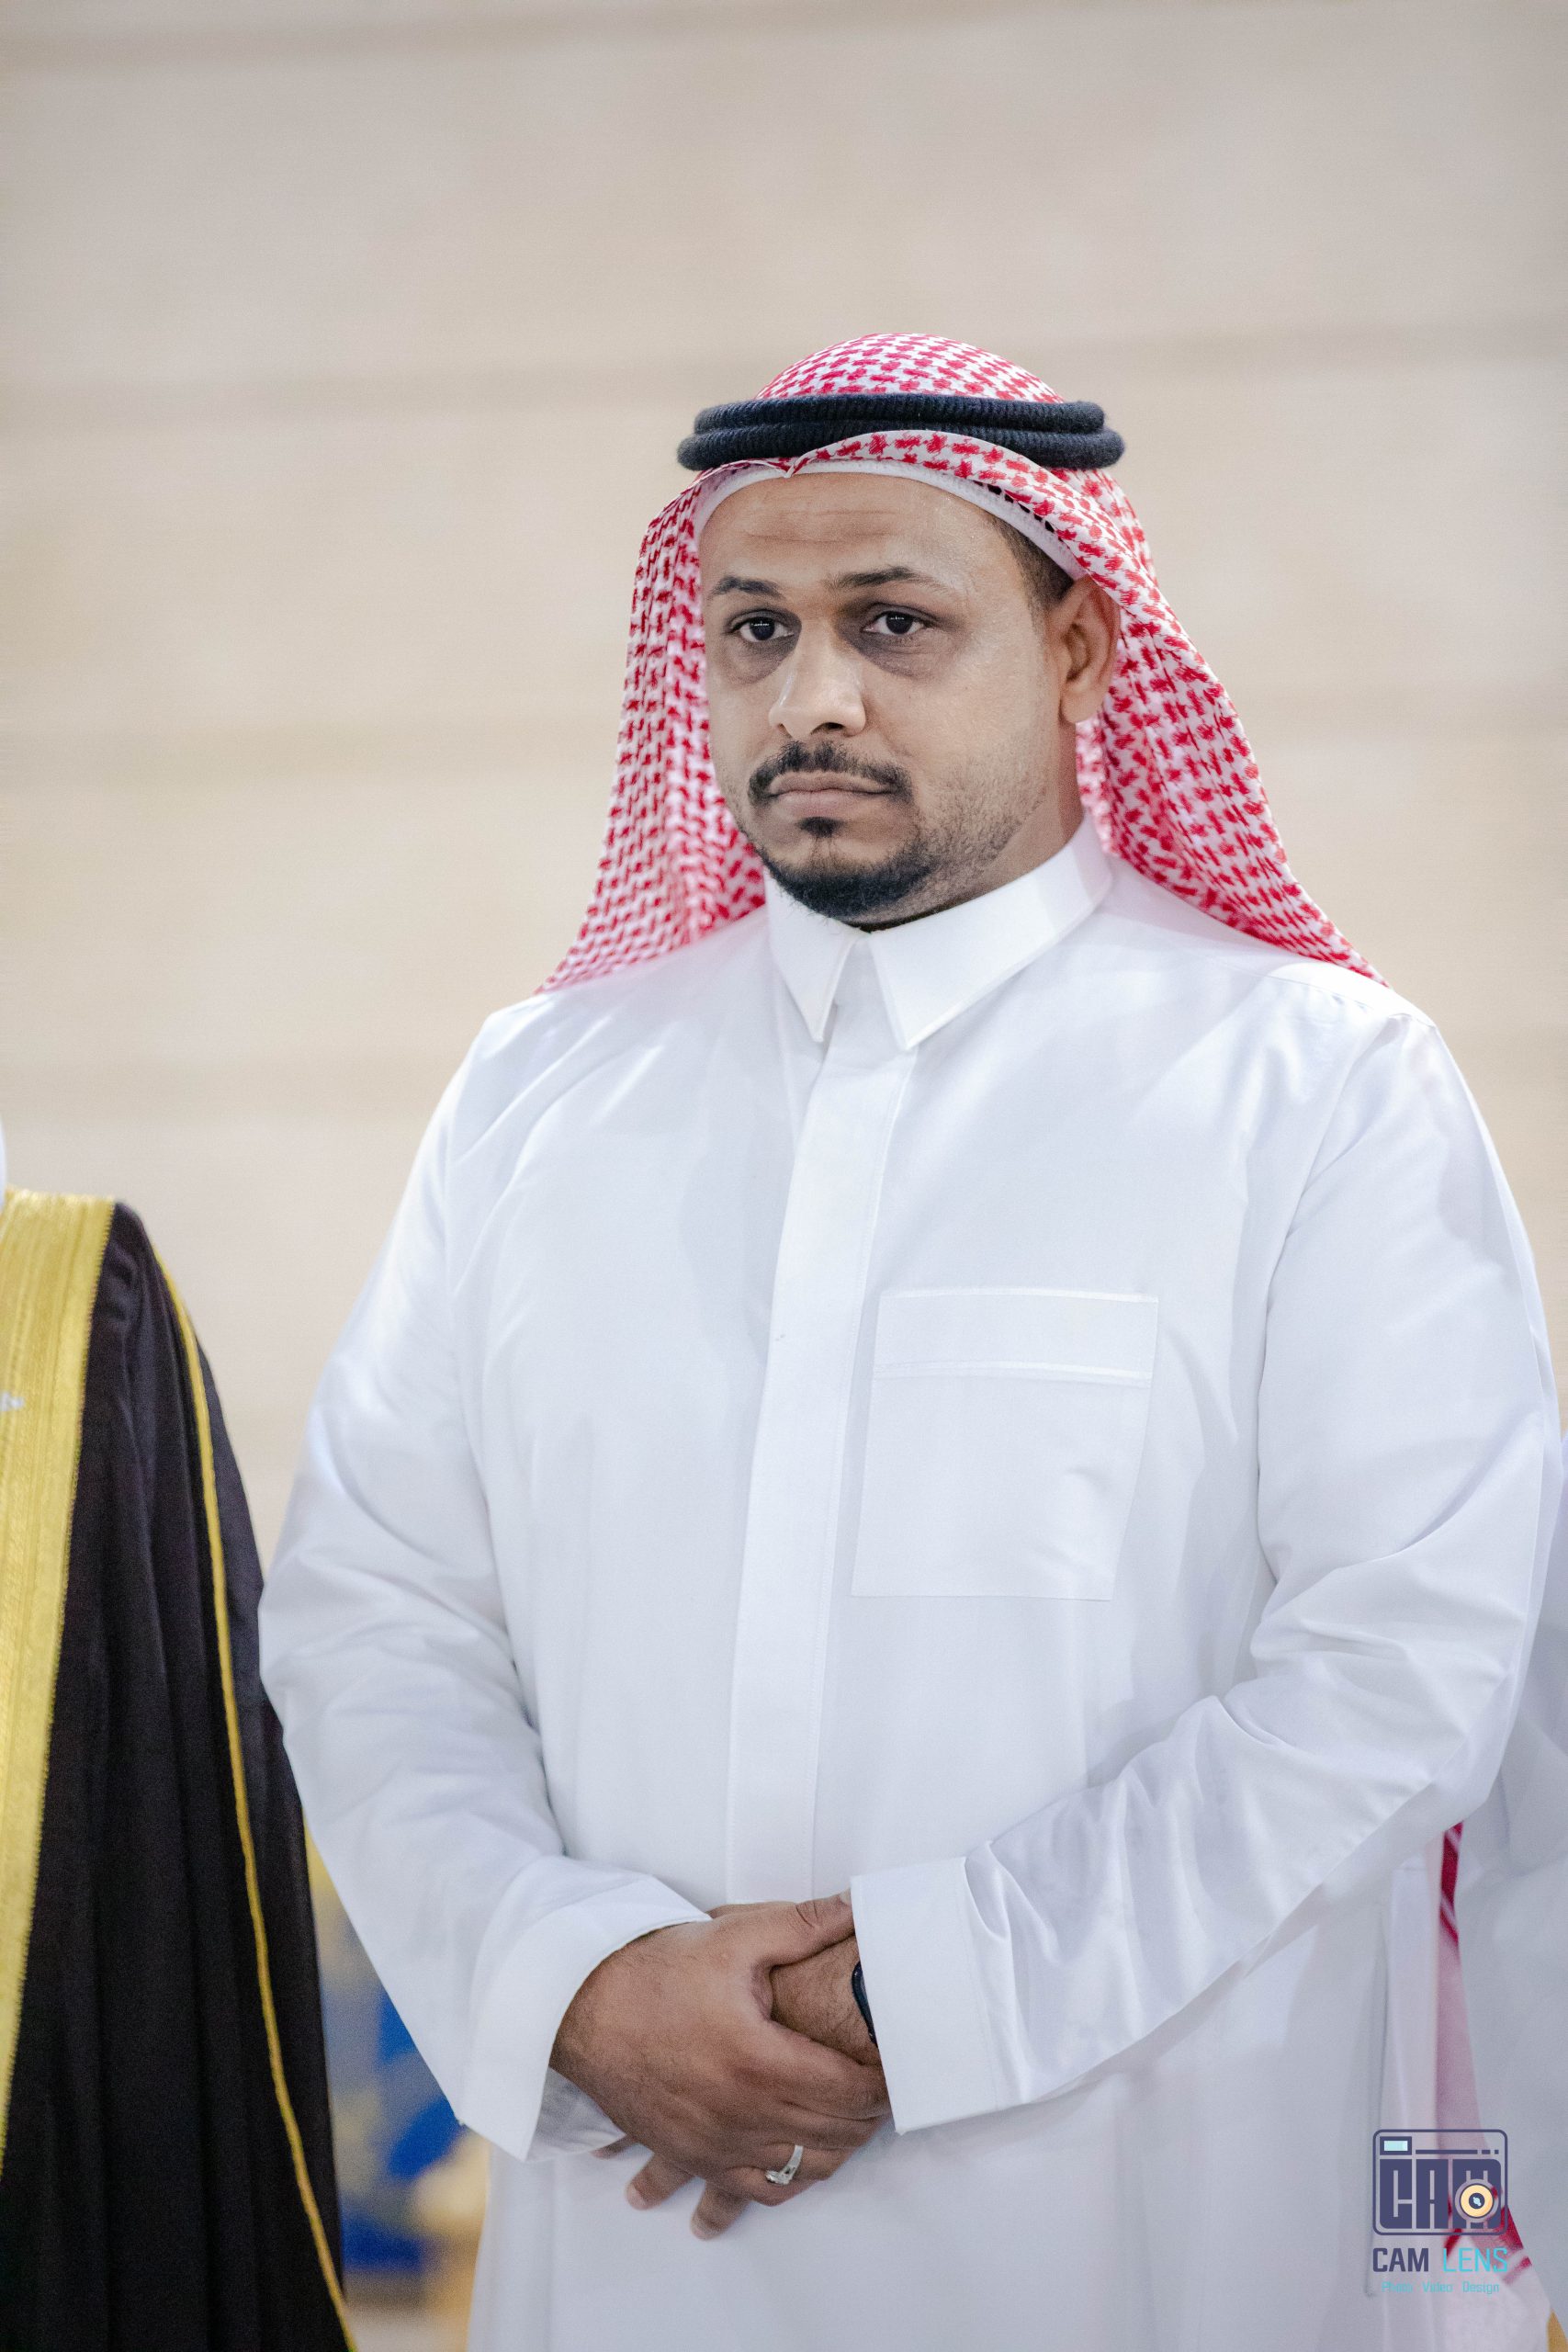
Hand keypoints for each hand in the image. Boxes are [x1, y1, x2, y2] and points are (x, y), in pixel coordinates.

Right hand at [554, 1893, 887, 2202]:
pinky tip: (801, 2163)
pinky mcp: (692, 2157)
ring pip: (802, 2169)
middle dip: (869, 2114)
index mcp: (757, 2060)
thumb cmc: (657, 1969)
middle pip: (833, 2133)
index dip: (883, 2083)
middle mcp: (739, 2113)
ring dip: (837, 2149)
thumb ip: (803, 1925)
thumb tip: (857, 1906)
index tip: (900, 2066)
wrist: (582, 2007)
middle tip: (884, 2089)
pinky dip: (789, 2181)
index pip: (848, 2090)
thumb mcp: (733, 1936)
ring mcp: (714, 2144)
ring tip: (853, 2120)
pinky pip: (756, 2190)